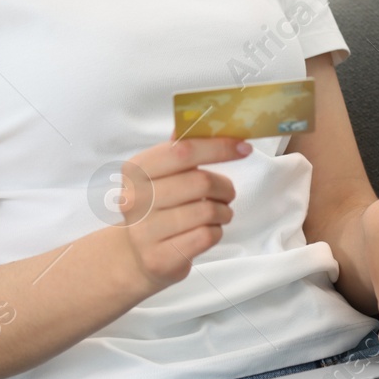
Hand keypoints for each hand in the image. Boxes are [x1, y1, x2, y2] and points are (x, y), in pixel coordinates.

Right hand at [113, 137, 246, 292]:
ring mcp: (144, 231)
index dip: (218, 147)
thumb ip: (181, 149)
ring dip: (223, 211)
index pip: (182, 150)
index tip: (244, 147)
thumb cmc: (158, 208)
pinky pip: (206, 236)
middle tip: (228, 192)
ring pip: (206, 211)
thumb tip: (209, 120)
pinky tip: (208, 230)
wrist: (137, 257)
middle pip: (199, 181)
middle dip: (224, 186)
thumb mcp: (161, 175)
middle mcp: (135, 199)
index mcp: (135, 170)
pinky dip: (216, 231)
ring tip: (218, 213)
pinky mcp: (159, 258)